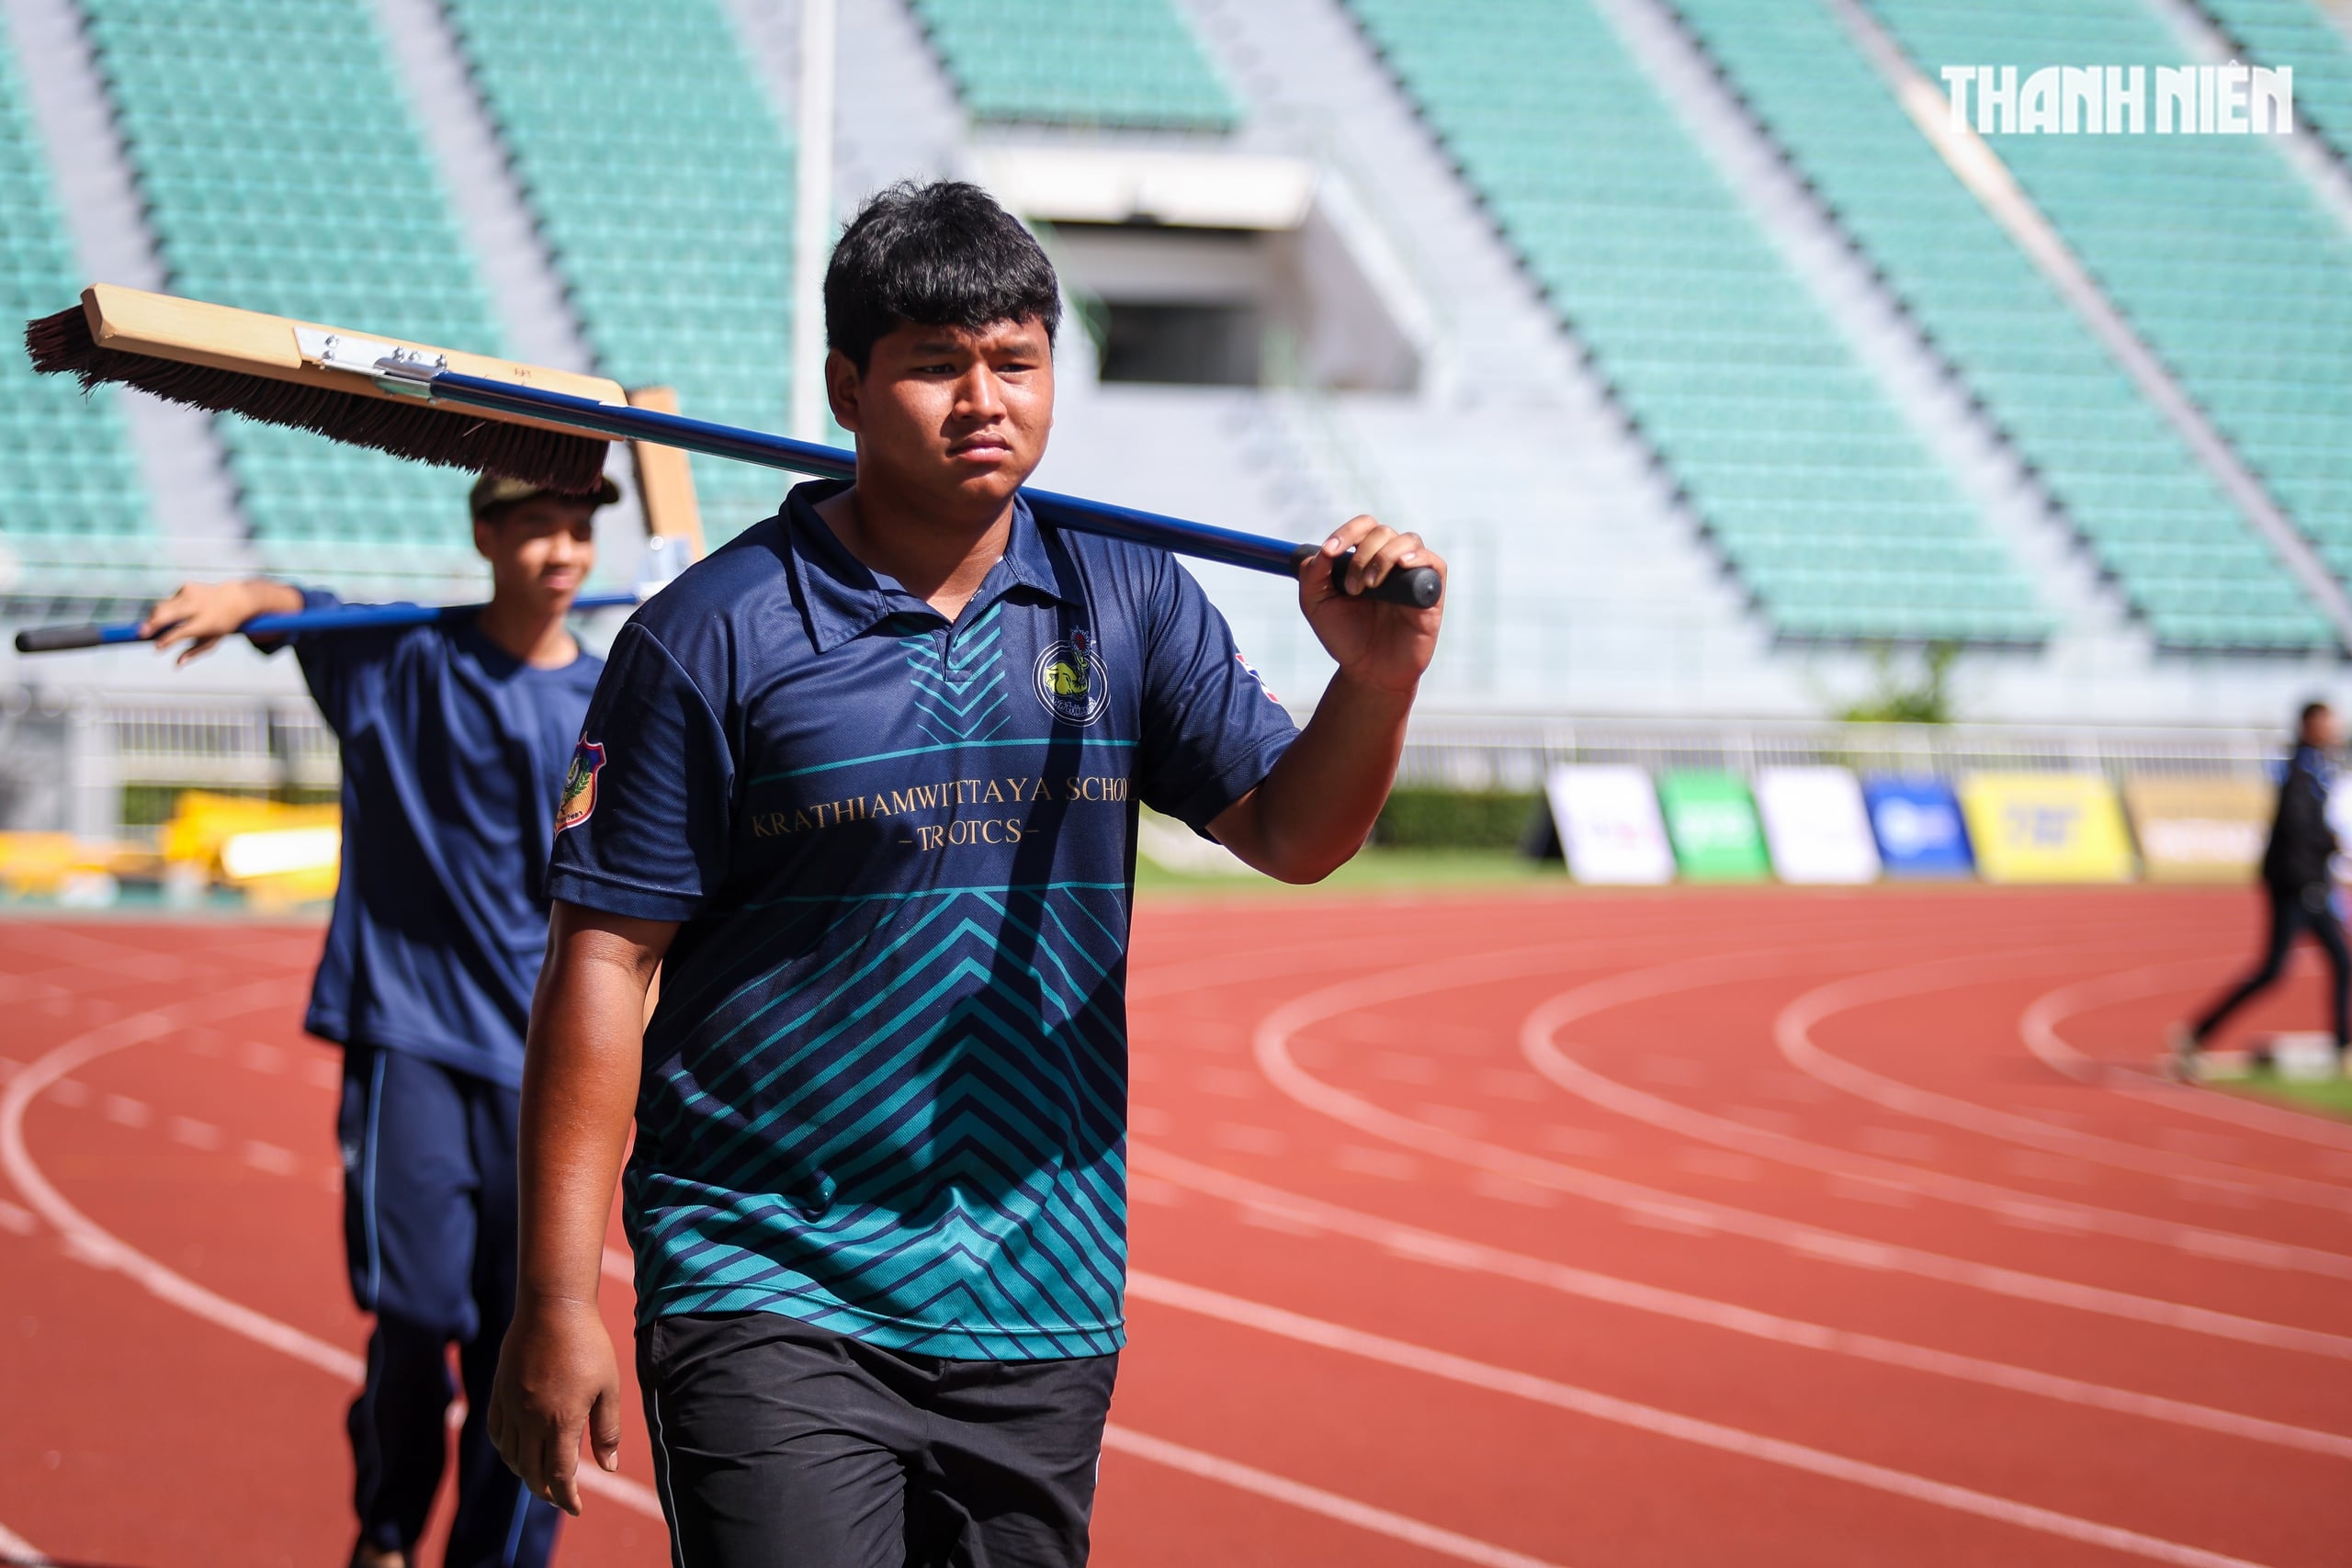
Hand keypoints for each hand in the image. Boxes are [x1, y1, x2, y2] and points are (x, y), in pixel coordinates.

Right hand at [140, 579, 299, 664]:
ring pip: (163, 606)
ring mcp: (190, 593)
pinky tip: (178, 612)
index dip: (168, 639)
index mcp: (205, 622)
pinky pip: (169, 601)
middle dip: (152, 624)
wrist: (236, 599)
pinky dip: (168, 609)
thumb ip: (194, 652)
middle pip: (167, 614)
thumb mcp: (213, 641)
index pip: (182, 631)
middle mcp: (197, 606)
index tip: (156, 647)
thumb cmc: (222, 625)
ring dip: (153, 618)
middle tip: (140, 634)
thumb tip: (176, 665)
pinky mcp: (186, 586)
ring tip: (148, 629)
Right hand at [488, 1293, 621, 1515]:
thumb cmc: (589, 1344)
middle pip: (532, 1472)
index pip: (560, 1477)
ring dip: (524, 1473)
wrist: (553, 1307)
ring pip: (510, 1456)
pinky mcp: (498, 1391)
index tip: (575, 1509)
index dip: (567, 1499)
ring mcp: (511, 1406)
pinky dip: (505, 1449)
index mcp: (561, 1422)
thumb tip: (609, 1467)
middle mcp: (531, 1420)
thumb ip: (607, 1430)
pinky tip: (515, 1450)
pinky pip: (495, 1432)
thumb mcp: (609, 1387)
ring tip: (539, 1477)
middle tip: (559, 1497)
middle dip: (546, 1491)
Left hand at [1297, 515, 1443, 694]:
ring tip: (1370, 587)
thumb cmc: (1345, 637)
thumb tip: (1323, 550)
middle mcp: (1391, 562)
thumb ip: (1312, 575)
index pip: (1363, 527)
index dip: (1347, 532)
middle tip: (1352, 587)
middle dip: (1362, 554)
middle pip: (1383, 531)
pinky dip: (1419, 558)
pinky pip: (1434, 563)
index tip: (1329, 551)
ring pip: (1408, 540)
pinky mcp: (1431, 593)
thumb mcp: (1316, 604)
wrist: (1367, 672)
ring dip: (1384, 556)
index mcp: (1366, 559)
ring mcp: (1412, 576)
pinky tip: (1402, 566)